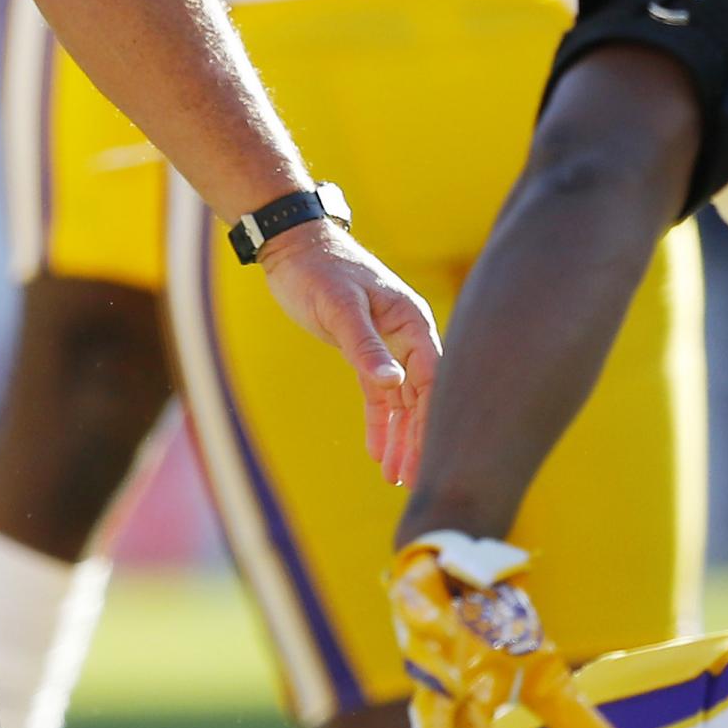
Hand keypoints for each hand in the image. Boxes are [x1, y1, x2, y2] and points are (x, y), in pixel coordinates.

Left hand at [257, 219, 438, 487]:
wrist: (295, 246)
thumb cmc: (320, 270)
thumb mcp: (339, 308)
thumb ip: (365, 345)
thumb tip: (393, 382)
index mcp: (411, 322)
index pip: (432, 379)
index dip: (431, 419)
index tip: (429, 455)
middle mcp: (408, 336)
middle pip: (421, 396)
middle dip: (417, 438)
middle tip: (412, 480)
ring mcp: (389, 345)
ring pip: (402, 401)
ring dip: (400, 437)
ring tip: (397, 477)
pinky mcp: (365, 352)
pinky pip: (379, 395)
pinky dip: (379, 422)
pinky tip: (378, 453)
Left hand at [389, 534, 623, 727]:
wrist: (469, 576)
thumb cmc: (502, 637)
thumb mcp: (543, 676)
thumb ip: (571, 720)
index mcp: (470, 696)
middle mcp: (440, 671)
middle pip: (434, 706)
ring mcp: (422, 633)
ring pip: (420, 656)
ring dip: (432, 669)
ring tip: (452, 685)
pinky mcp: (413, 594)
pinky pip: (410, 603)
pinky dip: (421, 612)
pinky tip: (435, 622)